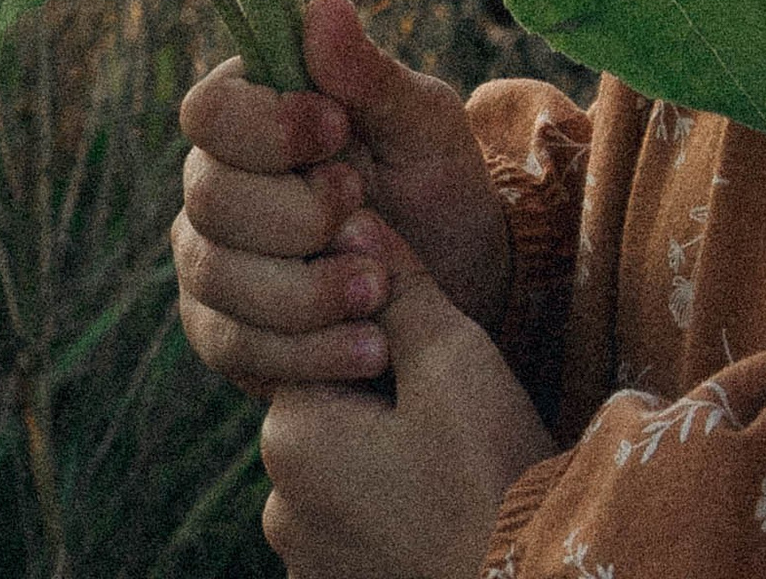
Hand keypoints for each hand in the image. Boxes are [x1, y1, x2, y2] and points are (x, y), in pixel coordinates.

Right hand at [175, 0, 511, 396]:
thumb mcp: (423, 125)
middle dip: (298, 218)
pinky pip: (232, 346)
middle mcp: (214, 181)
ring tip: (381, 290)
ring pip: (216, 276)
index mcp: (254, 111)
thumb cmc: (436, 186)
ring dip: (306, 291)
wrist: (460, 288)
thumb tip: (323, 4)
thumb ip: (370, 74)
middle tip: (372, 223)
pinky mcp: (224, 332)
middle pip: (208, 197)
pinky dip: (305, 353)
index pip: (209, 110)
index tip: (339, 132)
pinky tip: (369, 347)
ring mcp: (210, 259)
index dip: (267, 128)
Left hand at [259, 220, 554, 578]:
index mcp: (287, 434)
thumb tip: (350, 221)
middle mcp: (276, 503)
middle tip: (457, 423)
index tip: (438, 367)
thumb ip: (395, 286)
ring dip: (391, 460)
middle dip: (387, 401)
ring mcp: (303, 560)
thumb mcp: (452, 358)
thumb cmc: (490, 473)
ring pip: (348, 472)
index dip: (386, 339)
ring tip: (458, 474)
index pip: (323, 346)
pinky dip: (395, 514)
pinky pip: (359, 526)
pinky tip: (446, 516)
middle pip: (334, 411)